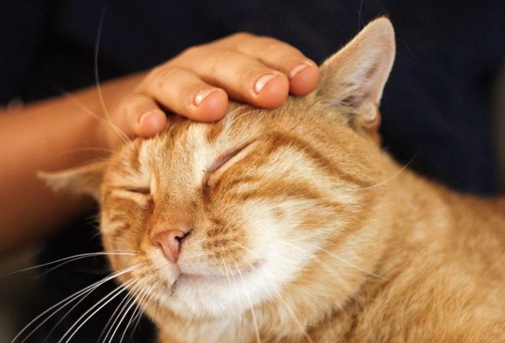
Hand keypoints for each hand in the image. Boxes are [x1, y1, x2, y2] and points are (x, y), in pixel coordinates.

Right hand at [103, 32, 319, 146]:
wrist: (154, 122)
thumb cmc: (225, 121)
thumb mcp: (261, 114)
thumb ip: (306, 112)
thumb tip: (371, 118)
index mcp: (241, 61)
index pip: (266, 54)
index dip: (286, 63)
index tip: (310, 81)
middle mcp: (205, 66)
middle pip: (227, 63)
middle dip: (250, 76)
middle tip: (272, 93)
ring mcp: (168, 85)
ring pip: (180, 81)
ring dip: (196, 93)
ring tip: (214, 108)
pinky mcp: (133, 110)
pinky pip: (136, 109)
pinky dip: (143, 115)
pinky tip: (153, 127)